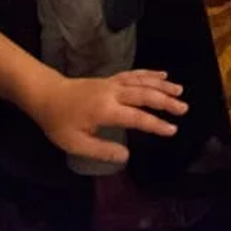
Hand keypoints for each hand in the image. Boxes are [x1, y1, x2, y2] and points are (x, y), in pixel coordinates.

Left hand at [27, 69, 186, 164]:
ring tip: (180, 92)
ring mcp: (113, 83)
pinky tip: (163, 74)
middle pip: (145, 95)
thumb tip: (125, 156)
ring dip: (162, 86)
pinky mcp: (112, 78)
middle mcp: (113, 93)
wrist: (47, 95)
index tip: (172, 130)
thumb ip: (101, 150)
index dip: (156, 124)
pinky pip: (135, 74)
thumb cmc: (59, 122)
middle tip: (184, 108)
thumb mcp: (74, 143)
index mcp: (105, 110)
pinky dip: (150, 73)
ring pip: (143, 82)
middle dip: (166, 102)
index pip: (137, 117)